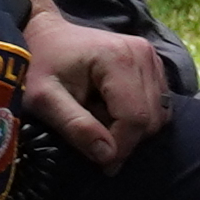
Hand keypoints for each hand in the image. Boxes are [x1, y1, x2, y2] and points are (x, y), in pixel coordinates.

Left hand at [14, 2, 177, 165]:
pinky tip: (113, 110)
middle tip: (92, 134)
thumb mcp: (44, 99)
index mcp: (119, 59)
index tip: (100, 164)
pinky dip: (138, 117)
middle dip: (124, 138)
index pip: (135, 118)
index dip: (120, 147)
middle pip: (150, 119)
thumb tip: (108, 156)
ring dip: (131, 129)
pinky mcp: (155, 65)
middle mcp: (145, 55)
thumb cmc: (40, 65)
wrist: (46, 35)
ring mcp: (153, 58)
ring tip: (100, 119)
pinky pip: (159, 106)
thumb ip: (75, 126)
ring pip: (159, 115)